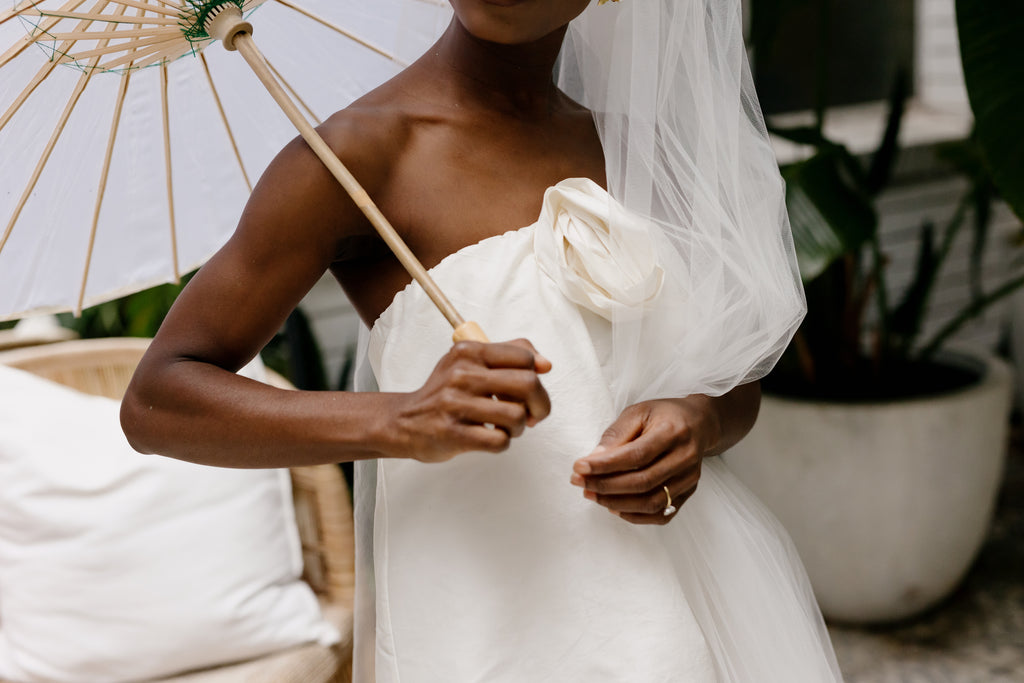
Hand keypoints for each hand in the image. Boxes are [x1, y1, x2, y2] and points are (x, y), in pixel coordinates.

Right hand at [390, 339, 551, 462]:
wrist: (405, 421)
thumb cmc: (446, 392)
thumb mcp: (470, 361)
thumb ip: (509, 355)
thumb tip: (546, 364)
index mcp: (468, 351)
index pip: (524, 357)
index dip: (537, 377)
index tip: (531, 392)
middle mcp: (461, 374)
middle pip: (528, 384)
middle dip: (540, 405)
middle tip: (533, 415)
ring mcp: (455, 404)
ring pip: (517, 416)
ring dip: (519, 427)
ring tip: (505, 427)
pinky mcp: (453, 434)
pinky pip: (500, 441)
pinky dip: (503, 442)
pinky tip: (490, 438)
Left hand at [570, 397, 721, 523]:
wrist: (699, 423)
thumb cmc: (664, 415)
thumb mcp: (638, 412)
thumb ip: (616, 435)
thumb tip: (593, 460)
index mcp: (673, 432)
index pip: (636, 455)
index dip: (606, 465)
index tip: (579, 467)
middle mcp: (685, 458)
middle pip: (642, 482)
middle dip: (605, 486)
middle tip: (579, 482)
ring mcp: (689, 479)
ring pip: (651, 502)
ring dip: (616, 503)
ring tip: (592, 494)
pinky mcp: (689, 493)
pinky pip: (661, 514)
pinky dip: (635, 516)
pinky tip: (613, 507)